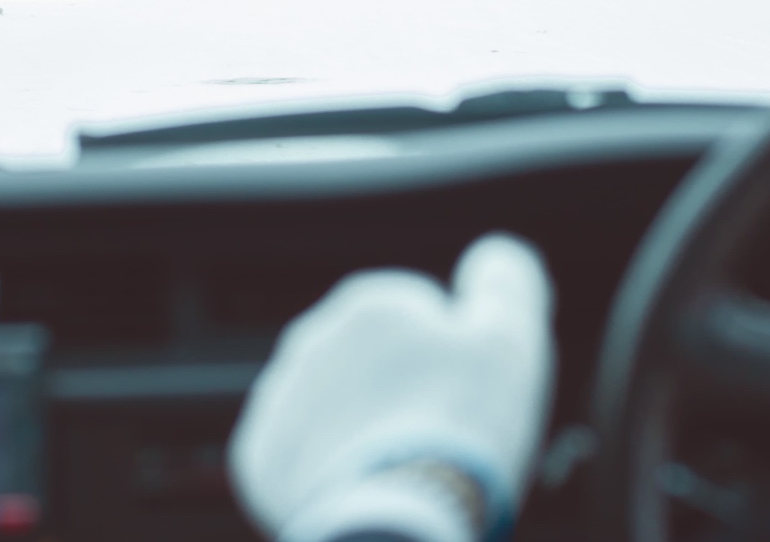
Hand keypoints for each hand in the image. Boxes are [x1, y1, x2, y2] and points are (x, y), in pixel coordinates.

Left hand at [230, 233, 555, 541]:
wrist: (396, 522)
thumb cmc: (459, 427)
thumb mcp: (509, 339)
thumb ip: (506, 281)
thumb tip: (492, 254)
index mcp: (369, 304)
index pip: (417, 318)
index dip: (449, 361)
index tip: (462, 401)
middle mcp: (311, 338)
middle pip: (370, 362)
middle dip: (397, 391)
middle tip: (434, 441)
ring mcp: (280, 399)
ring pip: (332, 405)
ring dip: (359, 427)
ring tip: (398, 469)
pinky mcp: (260, 457)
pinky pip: (299, 454)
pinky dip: (325, 469)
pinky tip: (360, 488)